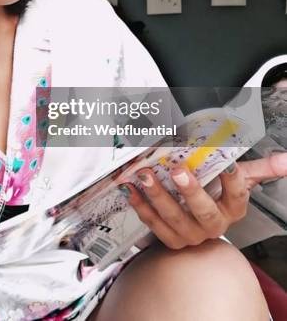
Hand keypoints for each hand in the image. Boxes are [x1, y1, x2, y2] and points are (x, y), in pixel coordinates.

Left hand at [117, 152, 286, 249]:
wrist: (198, 225)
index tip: (227, 163)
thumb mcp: (238, 179)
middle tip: (178, 169)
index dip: (233, 181)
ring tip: (145, 175)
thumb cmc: (217, 195)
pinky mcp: (169, 239)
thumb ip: (260, 168)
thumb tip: (286, 160)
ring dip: (158, 196)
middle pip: (204, 211)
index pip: (237, 195)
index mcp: (232, 208)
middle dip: (191, 191)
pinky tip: (130, 189)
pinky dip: (140, 206)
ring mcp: (190, 234)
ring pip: (174, 219)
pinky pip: (153, 225)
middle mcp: (213, 225)